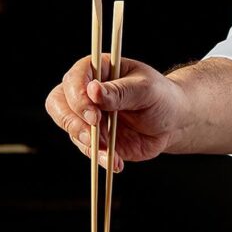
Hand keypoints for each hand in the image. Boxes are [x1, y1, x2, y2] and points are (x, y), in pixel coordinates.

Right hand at [44, 56, 188, 169]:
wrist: (172, 122)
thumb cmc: (161, 97)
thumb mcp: (146, 90)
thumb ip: (120, 91)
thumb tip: (93, 90)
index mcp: (99, 69)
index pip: (74, 79)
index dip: (78, 97)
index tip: (94, 115)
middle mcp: (88, 91)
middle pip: (58, 103)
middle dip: (73, 122)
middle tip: (93, 135)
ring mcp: (88, 116)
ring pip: (70, 129)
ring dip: (88, 143)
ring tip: (111, 150)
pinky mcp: (93, 137)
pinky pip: (86, 149)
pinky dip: (99, 157)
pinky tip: (116, 161)